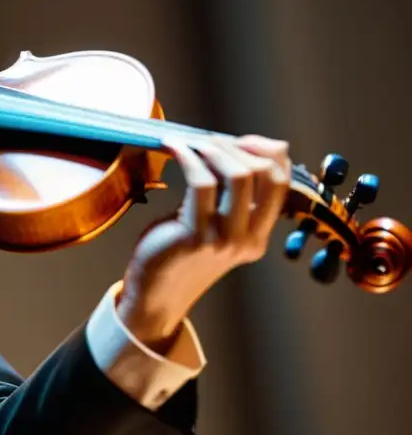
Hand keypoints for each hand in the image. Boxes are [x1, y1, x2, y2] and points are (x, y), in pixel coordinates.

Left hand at [116, 135, 290, 350]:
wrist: (154, 295)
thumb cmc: (178, 252)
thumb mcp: (213, 224)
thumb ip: (229, 194)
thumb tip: (251, 145)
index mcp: (258, 236)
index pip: (280, 182)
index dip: (266, 152)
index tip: (242, 139)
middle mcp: (248, 239)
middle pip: (260, 173)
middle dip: (233, 146)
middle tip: (206, 139)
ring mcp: (224, 239)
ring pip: (237, 176)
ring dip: (211, 148)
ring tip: (189, 142)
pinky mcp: (196, 236)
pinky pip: (200, 182)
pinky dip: (187, 157)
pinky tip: (171, 147)